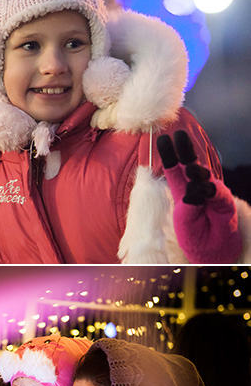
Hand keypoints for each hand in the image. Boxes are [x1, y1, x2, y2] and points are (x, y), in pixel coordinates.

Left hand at [157, 129, 240, 261]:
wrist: (213, 250)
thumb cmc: (195, 234)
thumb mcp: (184, 219)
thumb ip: (188, 202)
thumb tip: (194, 186)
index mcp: (181, 189)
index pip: (172, 168)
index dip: (168, 153)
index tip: (163, 139)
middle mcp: (195, 185)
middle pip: (188, 162)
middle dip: (184, 148)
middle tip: (179, 135)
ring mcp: (210, 190)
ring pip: (202, 174)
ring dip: (196, 170)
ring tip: (190, 170)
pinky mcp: (222, 198)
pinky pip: (215, 190)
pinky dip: (209, 190)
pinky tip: (205, 190)